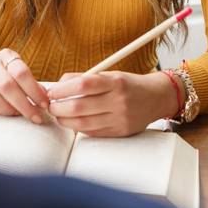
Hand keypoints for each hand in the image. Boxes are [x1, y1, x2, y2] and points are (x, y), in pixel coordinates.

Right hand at [0, 49, 48, 123]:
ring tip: (15, 114)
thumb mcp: (17, 69)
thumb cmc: (3, 71)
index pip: (21, 72)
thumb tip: (45, 97)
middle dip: (23, 105)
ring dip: (3, 109)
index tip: (44, 105)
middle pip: (6, 85)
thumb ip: (30, 82)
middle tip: (35, 117)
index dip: (34, 91)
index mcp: (6, 55)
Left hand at [46, 70, 182, 136]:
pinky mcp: (120, 132)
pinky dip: (79, 128)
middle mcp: (119, 101)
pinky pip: (92, 133)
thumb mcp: (110, 74)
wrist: (156, 98)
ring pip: (83, 124)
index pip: (84, 84)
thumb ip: (85, 78)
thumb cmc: (128, 85)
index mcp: (115, 82)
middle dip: (59, 108)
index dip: (62, 89)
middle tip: (51, 106)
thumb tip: (58, 85)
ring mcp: (120, 119)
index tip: (51, 92)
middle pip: (79, 107)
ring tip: (59, 115)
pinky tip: (74, 122)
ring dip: (65, 121)